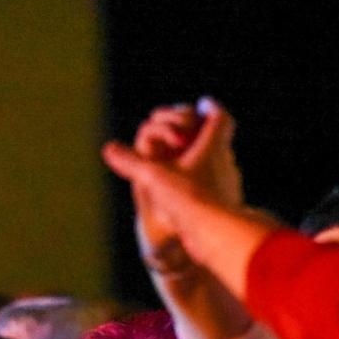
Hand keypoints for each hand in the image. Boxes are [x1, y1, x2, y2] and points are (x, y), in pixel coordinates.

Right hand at [130, 100, 240, 265]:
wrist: (217, 234)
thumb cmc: (188, 199)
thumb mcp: (154, 177)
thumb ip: (131, 162)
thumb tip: (108, 149)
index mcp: (213, 146)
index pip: (220, 117)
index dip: (210, 107)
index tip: (201, 104)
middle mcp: (227, 162)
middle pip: (221, 139)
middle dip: (204, 135)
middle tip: (191, 134)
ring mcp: (230, 184)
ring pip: (221, 164)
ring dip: (206, 160)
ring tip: (188, 164)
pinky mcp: (229, 205)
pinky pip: (219, 188)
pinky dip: (206, 185)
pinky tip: (193, 194)